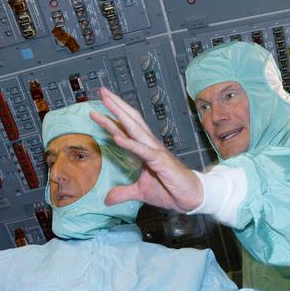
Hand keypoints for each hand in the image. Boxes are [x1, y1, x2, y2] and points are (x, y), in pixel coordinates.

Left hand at [90, 87, 202, 211]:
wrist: (191, 198)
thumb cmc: (170, 190)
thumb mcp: (141, 192)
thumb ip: (124, 192)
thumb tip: (107, 199)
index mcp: (145, 149)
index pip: (127, 129)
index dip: (113, 117)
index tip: (98, 108)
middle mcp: (150, 145)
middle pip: (131, 120)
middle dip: (116, 105)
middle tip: (102, 91)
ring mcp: (155, 151)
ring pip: (135, 129)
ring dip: (119, 115)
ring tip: (106, 103)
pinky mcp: (160, 161)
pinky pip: (142, 150)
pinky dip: (129, 143)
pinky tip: (116, 137)